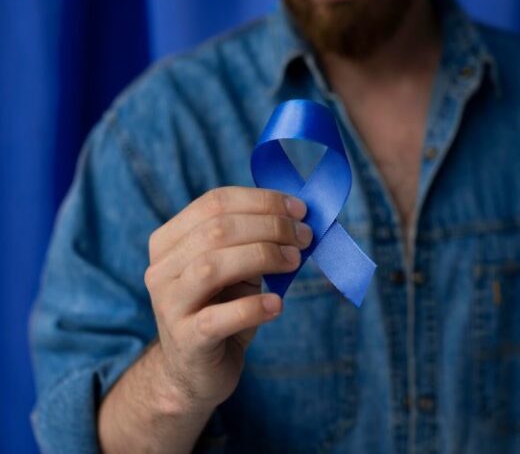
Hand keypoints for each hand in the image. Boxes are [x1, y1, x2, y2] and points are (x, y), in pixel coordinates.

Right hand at [143, 186, 311, 410]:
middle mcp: (162, 268)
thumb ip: (254, 240)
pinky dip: (254, 307)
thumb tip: (298, 217)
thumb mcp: (235, 268)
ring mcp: (170, 305)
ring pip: (212, 266)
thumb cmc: (221, 308)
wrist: (195, 370)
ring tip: (294, 262)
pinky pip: (219, 318)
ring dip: (263, 256)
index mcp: (170, 240)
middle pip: (216, 230)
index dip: (262, 201)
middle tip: (304, 236)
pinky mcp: (186, 340)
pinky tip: (277, 305)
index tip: (300, 209)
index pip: (214, 202)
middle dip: (270, 227)